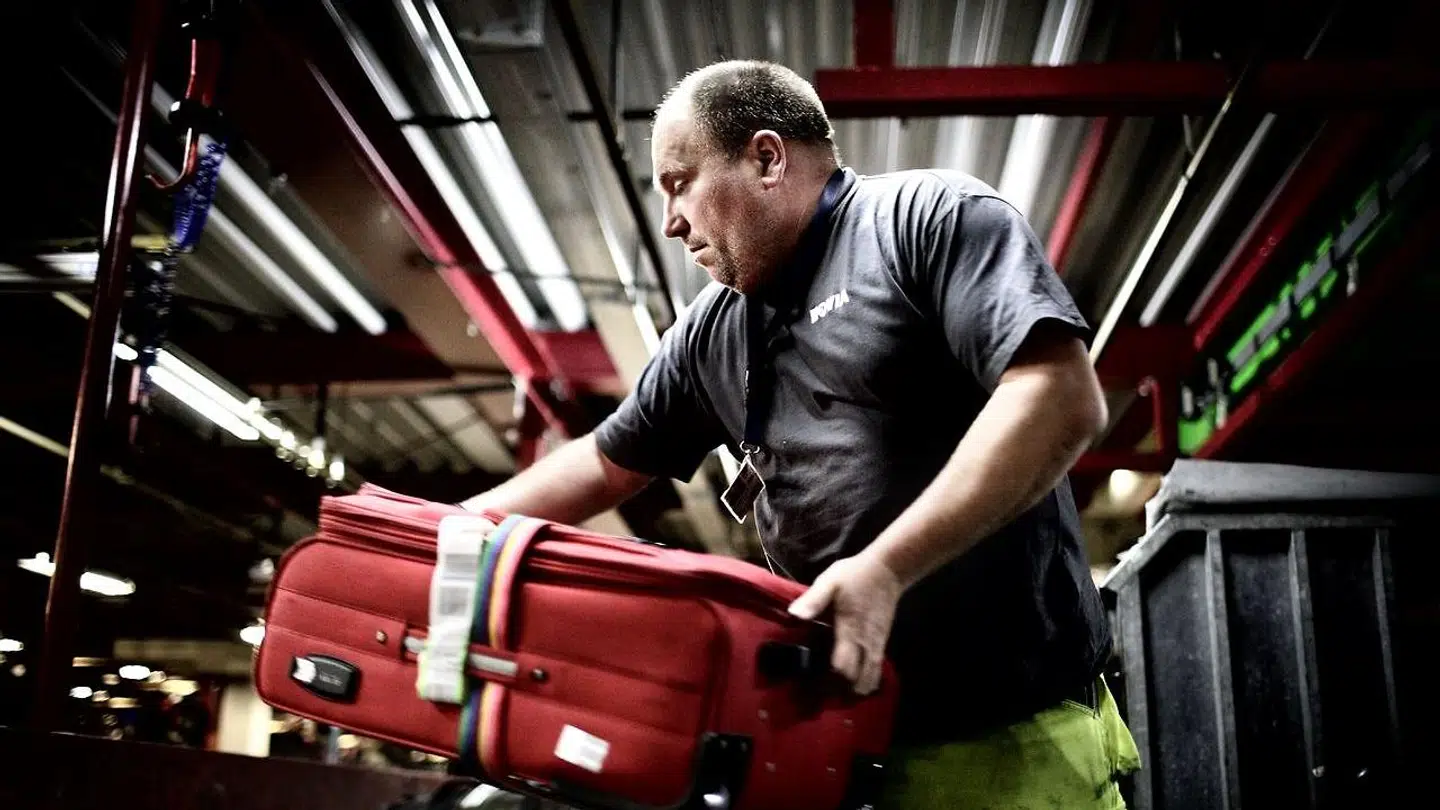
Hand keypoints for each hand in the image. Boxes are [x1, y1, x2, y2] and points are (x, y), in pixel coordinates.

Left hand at [786, 553, 902, 695]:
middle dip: (837, 693)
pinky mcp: (882, 645)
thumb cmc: (855, 576)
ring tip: (833, 693)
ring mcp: (876, 647)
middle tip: (817, 695)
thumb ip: (814, 600)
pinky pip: (876, 674)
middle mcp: (865, 644)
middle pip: (855, 682)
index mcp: (850, 631)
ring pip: (868, 682)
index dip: (826, 683)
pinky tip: (851, 685)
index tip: (808, 688)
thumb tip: (794, 615)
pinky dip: (864, 684)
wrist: (888, 571)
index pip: (841, 668)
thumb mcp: (830, 581)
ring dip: (851, 691)